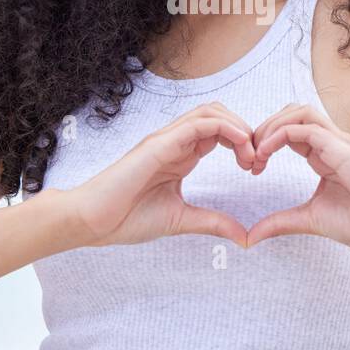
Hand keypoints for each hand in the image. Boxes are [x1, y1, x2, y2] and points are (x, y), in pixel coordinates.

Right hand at [68, 102, 254, 248]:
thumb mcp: (181, 220)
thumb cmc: (126, 219)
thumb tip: (244, 237)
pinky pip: (198, 123)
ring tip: (250, 154)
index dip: (243, 144)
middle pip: (219, 115)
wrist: (91, 221)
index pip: (219, 132)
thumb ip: (213, 222)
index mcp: (180, 155)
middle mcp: (174, 142)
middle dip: (246, 131)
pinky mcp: (159, 143)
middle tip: (257, 160)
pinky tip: (241, 145)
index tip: (255, 168)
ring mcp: (166, 139)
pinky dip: (225, 128)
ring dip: (238, 126)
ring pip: (211, 112)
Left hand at [245, 103, 349, 255]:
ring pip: (300, 111)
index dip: (266, 141)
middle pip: (293, 112)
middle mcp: (332, 143)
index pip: (291, 130)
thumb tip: (250, 237)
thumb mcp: (310, 220)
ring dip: (272, 125)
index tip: (252, 167)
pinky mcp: (344, 149)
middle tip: (248, 155)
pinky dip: (280, 135)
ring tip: (256, 150)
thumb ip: (280, 222)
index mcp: (325, 155)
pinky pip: (306, 128)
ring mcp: (339, 143)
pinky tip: (265, 154)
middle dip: (265, 126)